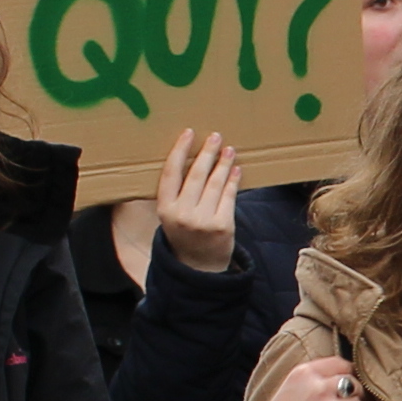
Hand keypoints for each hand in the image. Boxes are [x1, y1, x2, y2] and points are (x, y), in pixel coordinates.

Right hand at [159, 129, 241, 272]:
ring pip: (215, 184)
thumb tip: (189, 156)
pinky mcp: (222, 226)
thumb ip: (175, 192)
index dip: (180, 151)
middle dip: (207, 153)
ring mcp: (203, 221)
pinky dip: (233, 181)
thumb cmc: (184, 234)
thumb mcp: (170, 216)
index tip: (189, 133)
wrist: (198, 267)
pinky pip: (229, 197)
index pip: (171, 173)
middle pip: (196, 175)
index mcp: (165, 208)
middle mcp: (182, 214)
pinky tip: (236, 170)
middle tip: (216, 137)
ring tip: (229, 150)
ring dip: (223, 164)